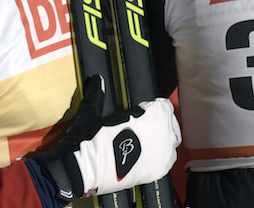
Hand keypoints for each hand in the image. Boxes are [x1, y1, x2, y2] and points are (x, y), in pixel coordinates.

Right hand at [34, 76, 181, 201]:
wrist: (84, 169)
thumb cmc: (88, 139)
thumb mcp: (90, 112)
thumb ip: (97, 95)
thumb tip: (97, 81)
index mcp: (147, 116)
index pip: (163, 107)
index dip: (153, 107)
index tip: (144, 110)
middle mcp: (158, 134)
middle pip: (169, 124)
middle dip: (159, 122)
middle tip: (144, 124)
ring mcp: (159, 155)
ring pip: (170, 142)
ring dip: (161, 139)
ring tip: (145, 140)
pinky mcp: (154, 172)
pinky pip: (166, 161)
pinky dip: (159, 157)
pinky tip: (146, 156)